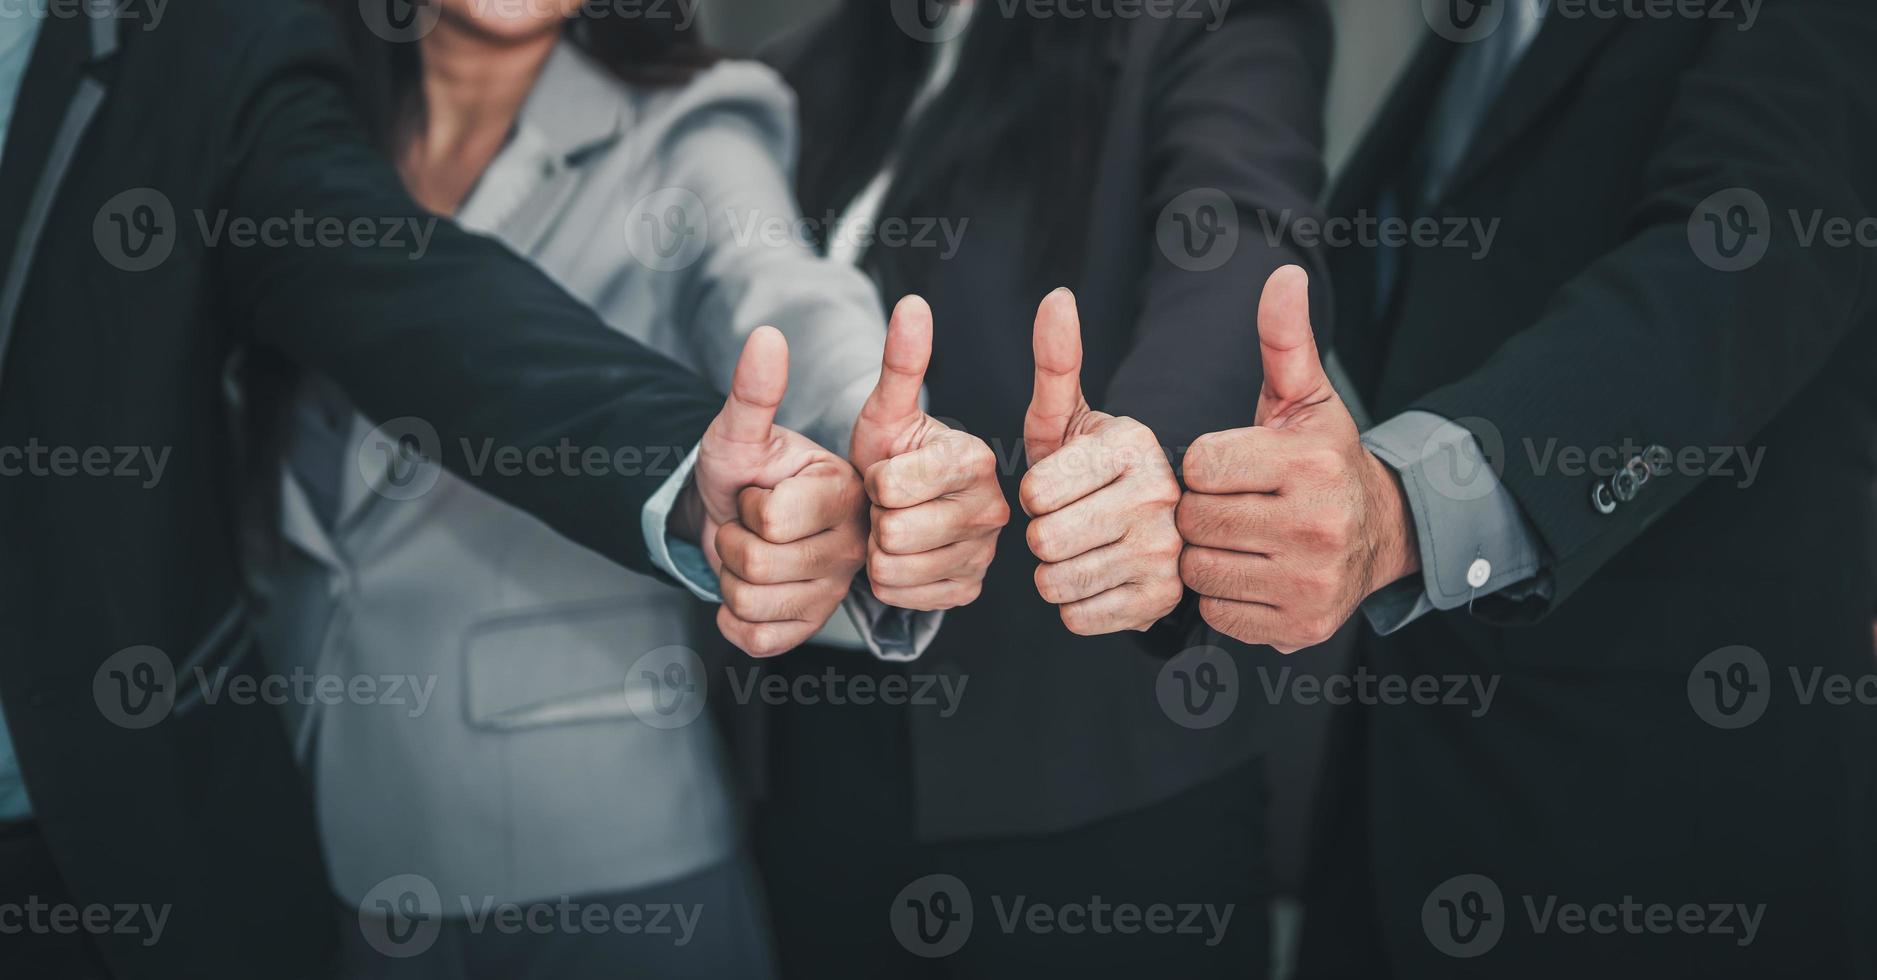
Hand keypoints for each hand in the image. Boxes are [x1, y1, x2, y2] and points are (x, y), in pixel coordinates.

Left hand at [688, 326, 866, 656]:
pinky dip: (731, 616)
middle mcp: (855, 545)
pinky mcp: (810, 626)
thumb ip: (754, 391)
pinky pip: (755, 637)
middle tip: (751, 524)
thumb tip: (768, 336)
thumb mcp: (741, 432)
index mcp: (848, 493)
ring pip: (752, 602)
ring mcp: (835, 590)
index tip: (765, 492)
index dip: (751, 506)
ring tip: (750, 552)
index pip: (776, 519)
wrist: (728, 515)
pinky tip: (747, 590)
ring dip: (729, 577)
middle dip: (733, 541)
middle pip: (760, 563)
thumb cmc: (744, 471)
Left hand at [848, 296, 1007, 609]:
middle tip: (886, 506)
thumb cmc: (888, 455)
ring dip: (876, 551)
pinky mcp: (967, 591)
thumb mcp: (886, 412)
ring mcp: (985, 555)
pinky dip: (888, 582)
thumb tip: (912, 303)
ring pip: (893, 567)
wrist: (895, 511)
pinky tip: (900, 559)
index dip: (873, 481)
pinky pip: (901, 595)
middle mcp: (993, 508)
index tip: (886, 472)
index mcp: (975, 458)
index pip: (891, 485)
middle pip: (893, 531)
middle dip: (873, 518)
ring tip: (891, 528)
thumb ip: (901, 362)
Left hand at [1018, 288, 1183, 634]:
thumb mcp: (1068, 418)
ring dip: (1052, 572)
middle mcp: (1163, 497)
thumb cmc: (1089, 470)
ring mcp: (1169, 555)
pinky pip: (1075, 617)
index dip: (1030, 495)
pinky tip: (1095, 578)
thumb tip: (1057, 296)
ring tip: (1079, 549)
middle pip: (1044, 540)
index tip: (1054, 487)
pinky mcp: (1162, 603)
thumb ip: (1056, 362)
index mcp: (1137, 445)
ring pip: (1056, 582)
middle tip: (1065, 523)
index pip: (1036, 491)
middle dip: (1038, 536)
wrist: (1143, 532)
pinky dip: (1073, 604)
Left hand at [1176, 265, 1418, 652]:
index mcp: (1308, 463)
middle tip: (1234, 504)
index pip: (1199, 466)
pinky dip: (1223, 596)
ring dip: (1208, 555)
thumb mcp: (1305, 397)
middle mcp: (1315, 524)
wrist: (1378, 534)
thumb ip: (1283, 338)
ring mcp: (1310, 581)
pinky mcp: (1300, 626)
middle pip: (1195, 521)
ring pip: (1200, 570)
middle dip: (1202, 511)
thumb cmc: (1322, 458)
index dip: (1203, 466)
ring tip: (1242, 537)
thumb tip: (1283, 273)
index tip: (1231, 466)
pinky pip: (1216, 613)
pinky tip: (1252, 571)